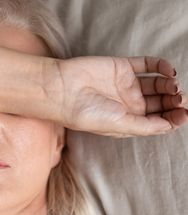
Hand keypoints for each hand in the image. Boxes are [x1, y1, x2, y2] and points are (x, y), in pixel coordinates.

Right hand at [56, 56, 187, 136]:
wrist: (62, 90)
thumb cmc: (85, 113)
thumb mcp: (118, 126)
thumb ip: (145, 126)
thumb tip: (170, 126)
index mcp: (127, 121)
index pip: (157, 121)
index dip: (173, 118)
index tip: (184, 114)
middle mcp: (128, 104)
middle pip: (160, 103)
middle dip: (174, 101)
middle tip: (181, 98)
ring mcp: (125, 85)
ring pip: (157, 84)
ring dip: (170, 85)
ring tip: (173, 85)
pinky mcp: (122, 67)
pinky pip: (147, 65)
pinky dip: (161, 66)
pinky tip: (167, 70)